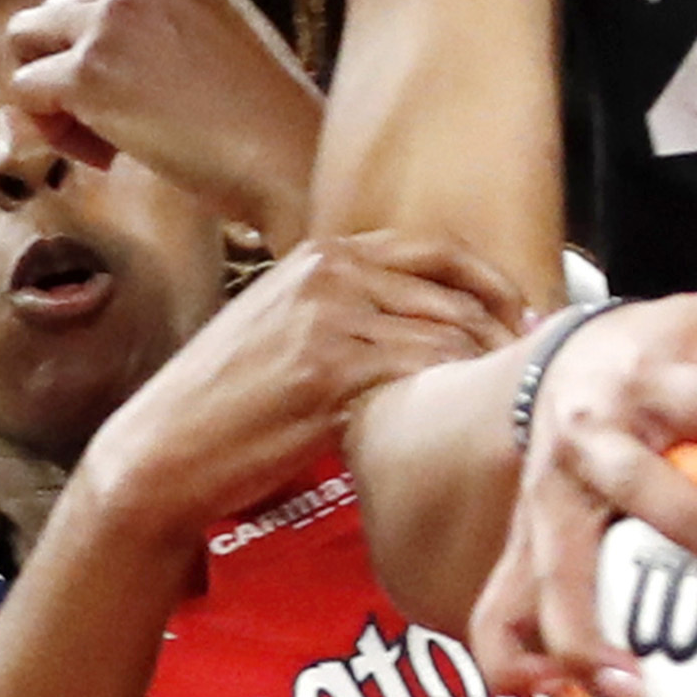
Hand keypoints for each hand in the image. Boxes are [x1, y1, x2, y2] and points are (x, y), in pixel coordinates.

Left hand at [3, 0, 327, 237]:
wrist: (288, 155)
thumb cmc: (269, 121)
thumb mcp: (224, 42)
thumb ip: (166, 30)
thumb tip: (110, 61)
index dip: (106, 52)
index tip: (145, 97)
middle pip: (54, 16)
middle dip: (70, 71)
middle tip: (116, 128)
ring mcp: (109, 22)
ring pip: (26, 45)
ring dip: (52, 98)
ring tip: (104, 142)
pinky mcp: (86, 72)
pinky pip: (24, 91)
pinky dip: (51, 129)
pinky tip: (105, 156)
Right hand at [94, 231, 526, 529]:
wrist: (164, 447)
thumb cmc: (226, 402)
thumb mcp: (282, 325)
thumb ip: (345, 308)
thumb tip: (424, 324)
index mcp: (321, 256)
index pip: (434, 249)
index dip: (489, 280)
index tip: (522, 312)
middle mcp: (328, 274)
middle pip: (450, 288)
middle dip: (503, 325)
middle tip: (532, 359)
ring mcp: (328, 319)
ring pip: (444, 332)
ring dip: (486, 364)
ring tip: (508, 393)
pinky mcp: (328, 371)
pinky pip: (420, 372)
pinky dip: (454, 390)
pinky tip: (467, 414)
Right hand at [476, 269, 696, 696]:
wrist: (567, 356)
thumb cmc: (685, 344)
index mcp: (653, 375)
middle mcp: (592, 439)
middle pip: (631, 478)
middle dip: (687, 525)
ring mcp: (547, 501)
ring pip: (551, 565)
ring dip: (582, 627)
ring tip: (637, 687)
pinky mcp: (522, 549)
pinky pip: (499, 614)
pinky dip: (515, 661)